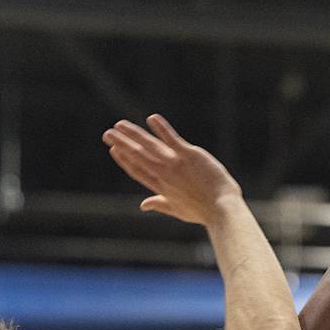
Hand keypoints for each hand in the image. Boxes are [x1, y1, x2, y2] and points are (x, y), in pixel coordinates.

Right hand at [103, 115, 242, 224]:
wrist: (222, 209)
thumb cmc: (204, 211)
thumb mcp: (178, 210)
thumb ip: (159, 205)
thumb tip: (143, 205)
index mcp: (161, 187)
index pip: (137, 171)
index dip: (124, 160)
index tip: (114, 149)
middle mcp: (164, 175)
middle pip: (138, 156)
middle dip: (122, 144)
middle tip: (107, 133)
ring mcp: (175, 164)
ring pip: (150, 146)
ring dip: (134, 134)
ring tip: (120, 125)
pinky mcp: (189, 155)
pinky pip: (172, 139)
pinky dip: (162, 129)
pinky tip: (152, 118)